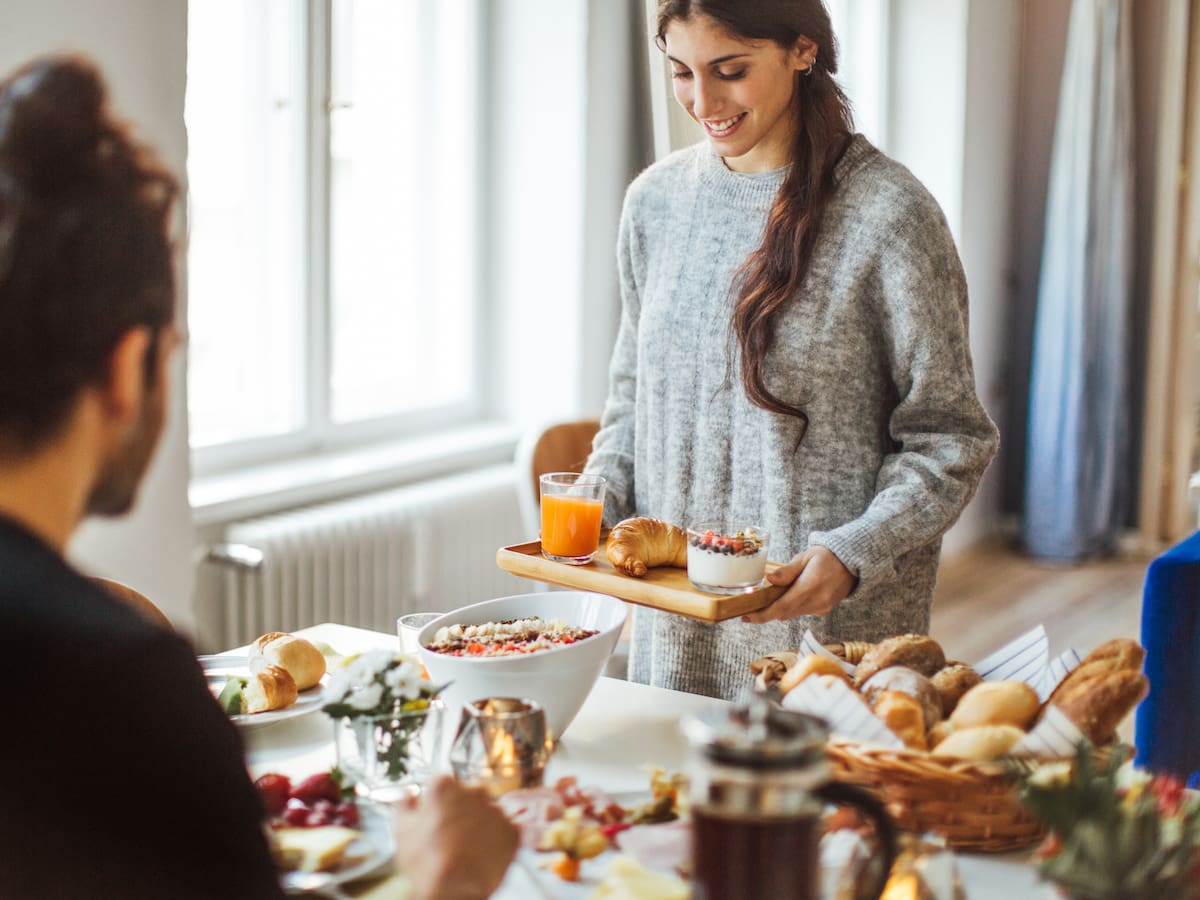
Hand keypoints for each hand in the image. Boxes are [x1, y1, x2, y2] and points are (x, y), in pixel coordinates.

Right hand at [392, 776, 518, 899]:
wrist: (454, 890)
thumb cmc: (427, 863)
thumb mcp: (402, 831)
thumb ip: (404, 804)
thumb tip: (408, 795)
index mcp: (444, 786)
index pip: (442, 784)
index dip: (437, 802)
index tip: (435, 814)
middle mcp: (473, 791)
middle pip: (467, 796)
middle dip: (460, 811)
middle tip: (450, 835)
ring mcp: (496, 810)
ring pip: (486, 812)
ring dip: (478, 825)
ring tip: (466, 848)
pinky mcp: (512, 829)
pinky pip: (503, 829)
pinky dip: (495, 839)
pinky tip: (481, 853)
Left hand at [742, 546, 856, 623]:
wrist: (852, 562)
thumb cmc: (827, 556)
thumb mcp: (806, 557)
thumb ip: (788, 571)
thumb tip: (769, 580)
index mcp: (811, 586)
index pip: (782, 607)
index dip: (763, 615)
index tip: (746, 617)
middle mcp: (817, 601)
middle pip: (785, 614)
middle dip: (766, 614)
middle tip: (749, 610)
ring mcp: (822, 608)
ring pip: (792, 614)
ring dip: (778, 610)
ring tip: (765, 601)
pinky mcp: (824, 610)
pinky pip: (802, 612)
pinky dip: (792, 607)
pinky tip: (788, 596)